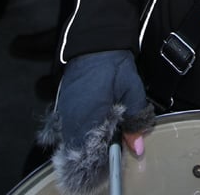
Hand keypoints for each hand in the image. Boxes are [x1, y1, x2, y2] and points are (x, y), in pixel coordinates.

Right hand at [46, 51, 151, 189]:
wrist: (95, 41)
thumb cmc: (114, 65)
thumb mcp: (132, 90)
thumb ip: (135, 121)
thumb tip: (137, 148)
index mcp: (90, 116)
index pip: (91, 152)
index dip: (101, 159)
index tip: (111, 159)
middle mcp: (72, 117)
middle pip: (78, 149)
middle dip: (92, 154)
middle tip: (105, 149)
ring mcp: (64, 111)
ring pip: (71, 140)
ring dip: (83, 144)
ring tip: (98, 138)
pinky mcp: (62, 104)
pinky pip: (66, 128)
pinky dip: (76, 132)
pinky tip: (88, 127)